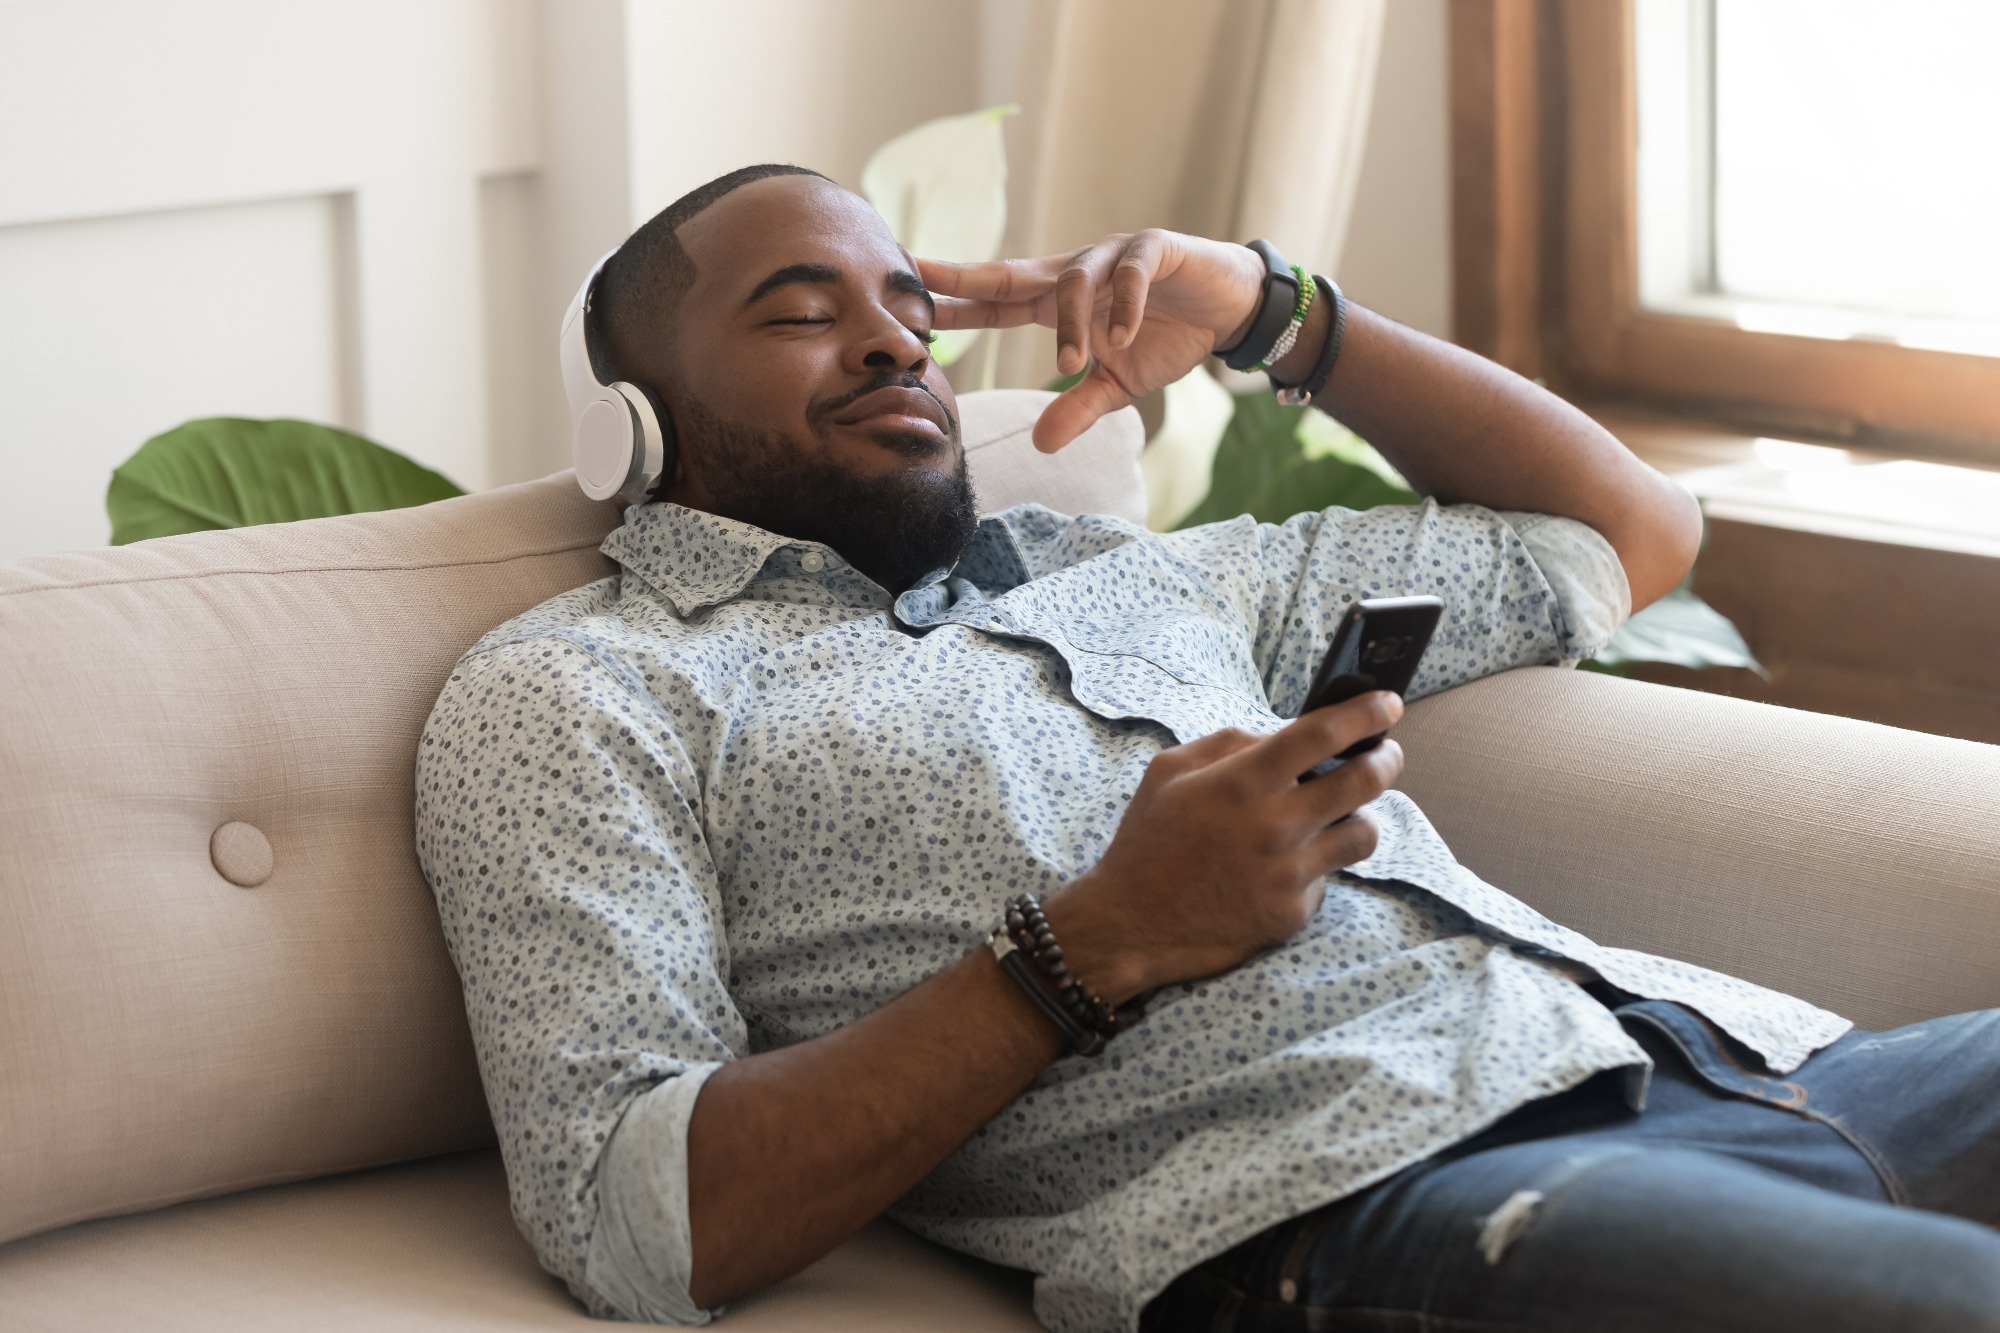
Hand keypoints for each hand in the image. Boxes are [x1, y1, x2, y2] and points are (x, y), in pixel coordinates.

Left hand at [917, 230, 1267, 451]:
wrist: (1230, 310)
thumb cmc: (1168, 338)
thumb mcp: (1119, 385)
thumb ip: (1079, 407)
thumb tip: (1040, 444)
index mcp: (1059, 299)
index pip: (995, 299)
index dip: (954, 301)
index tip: (908, 307)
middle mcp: (1078, 270)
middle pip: (1011, 271)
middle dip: (965, 275)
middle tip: (924, 282)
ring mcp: (1116, 255)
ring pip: (1075, 279)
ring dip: (1070, 324)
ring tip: (1073, 365)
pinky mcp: (1158, 249)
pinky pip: (1132, 271)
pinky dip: (1125, 305)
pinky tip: (1123, 338)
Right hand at [1042, 692, 1405, 1002]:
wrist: (1131, 924)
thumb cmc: (1148, 841)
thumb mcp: (1170, 772)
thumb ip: (1230, 744)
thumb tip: (1281, 736)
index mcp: (1243, 782)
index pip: (1322, 734)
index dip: (1365, 712)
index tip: (1387, 702)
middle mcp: (1275, 826)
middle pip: (1365, 781)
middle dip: (1387, 758)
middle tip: (1385, 753)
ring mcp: (1289, 874)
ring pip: (1363, 834)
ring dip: (1357, 817)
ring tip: (1336, 815)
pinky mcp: (1293, 913)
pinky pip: (1328, 878)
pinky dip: (1315, 865)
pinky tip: (1283, 867)